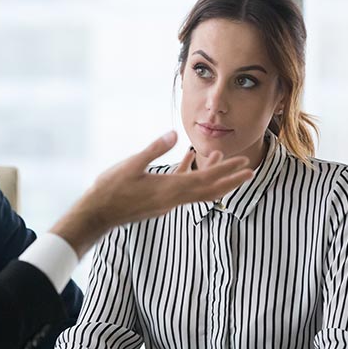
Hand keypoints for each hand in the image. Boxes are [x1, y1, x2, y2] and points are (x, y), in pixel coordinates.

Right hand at [51, 131, 252, 256]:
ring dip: (213, 178)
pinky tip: (189, 161)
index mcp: (169, 189)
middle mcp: (172, 199)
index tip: (245, 164)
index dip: (226, 171)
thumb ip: (154, 149)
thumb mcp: (131, 165)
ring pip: (198, 191)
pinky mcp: (159, 202)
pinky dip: (191, 176)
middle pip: (209, 191)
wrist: (97, 214)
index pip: (206, 180)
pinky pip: (183, 189)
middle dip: (230, 180)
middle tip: (250, 171)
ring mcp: (166, 202)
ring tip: (222, 159)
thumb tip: (174, 134)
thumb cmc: (110, 189)